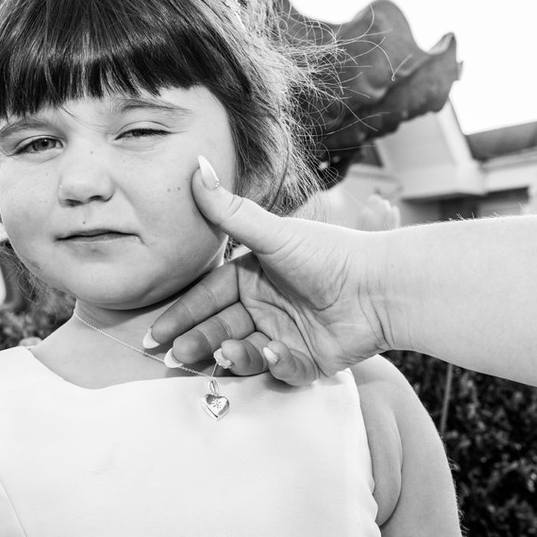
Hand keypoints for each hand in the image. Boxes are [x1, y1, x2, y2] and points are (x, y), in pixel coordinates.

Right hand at [151, 156, 390, 384]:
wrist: (381, 288)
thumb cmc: (330, 255)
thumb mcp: (274, 235)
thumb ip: (230, 211)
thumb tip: (196, 166)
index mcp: (253, 276)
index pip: (208, 298)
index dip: (182, 315)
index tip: (156, 334)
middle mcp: (265, 306)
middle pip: (220, 329)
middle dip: (197, 342)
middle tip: (175, 357)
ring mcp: (285, 334)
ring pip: (245, 351)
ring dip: (232, 354)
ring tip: (226, 352)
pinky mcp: (307, 360)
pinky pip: (281, 370)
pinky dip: (274, 364)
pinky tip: (273, 352)